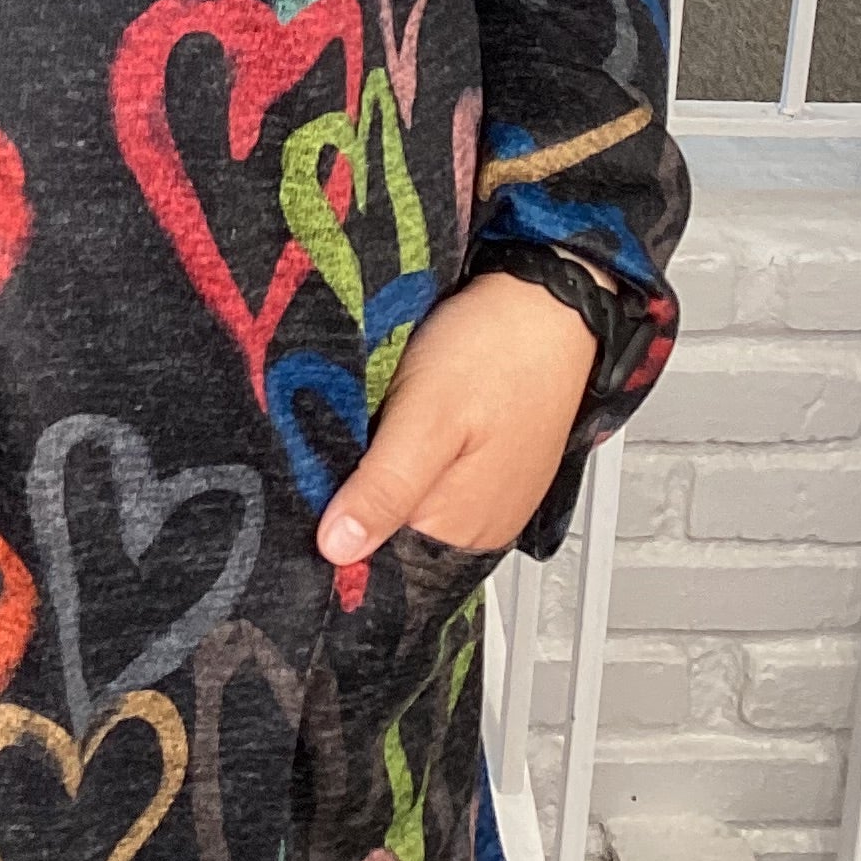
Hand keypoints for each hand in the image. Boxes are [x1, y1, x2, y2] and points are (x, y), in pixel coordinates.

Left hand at [317, 269, 597, 564]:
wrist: (548, 302)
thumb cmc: (495, 350)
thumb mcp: (425, 416)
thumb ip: (385, 489)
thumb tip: (338, 549)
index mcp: (460, 528)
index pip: (377, 558)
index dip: (337, 526)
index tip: (312, 486)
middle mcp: (476, 526)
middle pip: (392, 532)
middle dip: (356, 495)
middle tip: (345, 438)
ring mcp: (485, 497)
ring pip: (408, 502)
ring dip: (380, 471)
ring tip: (377, 424)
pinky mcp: (486, 467)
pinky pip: (431, 477)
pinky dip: (406, 453)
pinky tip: (401, 421)